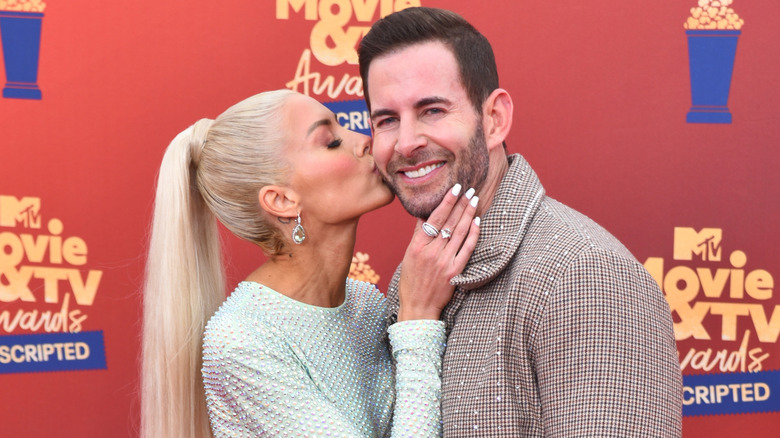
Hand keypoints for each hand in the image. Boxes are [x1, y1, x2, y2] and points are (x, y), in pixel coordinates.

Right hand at [397, 184, 480, 320]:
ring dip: (468, 214)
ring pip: (460, 232)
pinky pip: (467, 248)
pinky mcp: (455, 271)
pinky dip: (473, 233)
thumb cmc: (411, 282)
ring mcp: (444, 262)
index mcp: (417, 246)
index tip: (455, 188)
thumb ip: (418, 235)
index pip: (435, 218)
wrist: (418, 307)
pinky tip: (477, 221)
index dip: (446, 202)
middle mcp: (431, 252)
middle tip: (469, 188)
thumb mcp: (409, 256)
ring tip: (474, 199)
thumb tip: (425, 215)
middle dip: (460, 203)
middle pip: (449, 222)